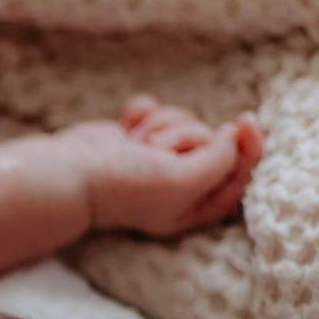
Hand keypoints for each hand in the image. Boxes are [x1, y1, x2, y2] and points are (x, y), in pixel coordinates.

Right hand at [64, 95, 261, 235]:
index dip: (248, 148)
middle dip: (186, 136)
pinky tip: (127, 126)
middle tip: (157, 151)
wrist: (70, 172)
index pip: (239, 176)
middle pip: (211, 142)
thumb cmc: (124, 185)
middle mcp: (179, 185)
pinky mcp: (136, 138)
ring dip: (162, 126)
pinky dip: (143, 113)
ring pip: (184, 122)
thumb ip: (220, 161)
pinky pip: (156, 111)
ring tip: (136, 144)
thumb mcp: (184, 182)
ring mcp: (156, 160)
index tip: (245, 122)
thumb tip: (232, 135)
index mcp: (194, 207)